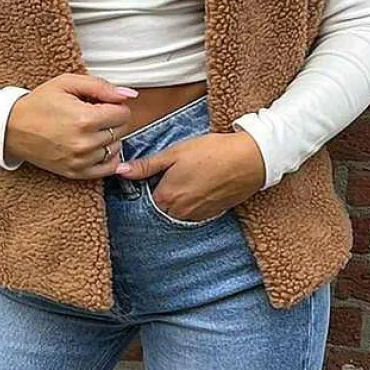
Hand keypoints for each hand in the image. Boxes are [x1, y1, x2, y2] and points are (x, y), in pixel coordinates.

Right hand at [3, 72, 139, 176]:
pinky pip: (108, 169)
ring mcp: (80, 160)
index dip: (114, 105)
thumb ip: (101, 87)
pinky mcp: (75, 172)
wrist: (12, 128)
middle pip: (121, 131)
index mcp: (85, 119)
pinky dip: (107, 158)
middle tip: (92, 115)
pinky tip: (95, 147)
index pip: (123, 113)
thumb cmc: (40, 102)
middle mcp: (85, 143)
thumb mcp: (67, 83)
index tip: (99, 103)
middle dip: (112, 121)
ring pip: (116, 148)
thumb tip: (130, 95)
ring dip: (108, 138)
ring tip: (88, 130)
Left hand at [113, 130, 265, 221]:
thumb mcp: (174, 153)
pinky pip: (193, 213)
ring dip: (177, 200)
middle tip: (173, 174)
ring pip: (176, 212)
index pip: (143, 199)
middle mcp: (179, 213)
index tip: (152, 174)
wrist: (249, 159)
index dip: (147, 185)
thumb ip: (146, 165)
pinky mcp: (211, 215)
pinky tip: (201, 185)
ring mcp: (196, 216)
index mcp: (166, 197)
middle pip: (159, 208)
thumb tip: (119, 170)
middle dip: (161, 193)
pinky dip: (192, 202)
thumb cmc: (211, 152)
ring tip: (189, 178)